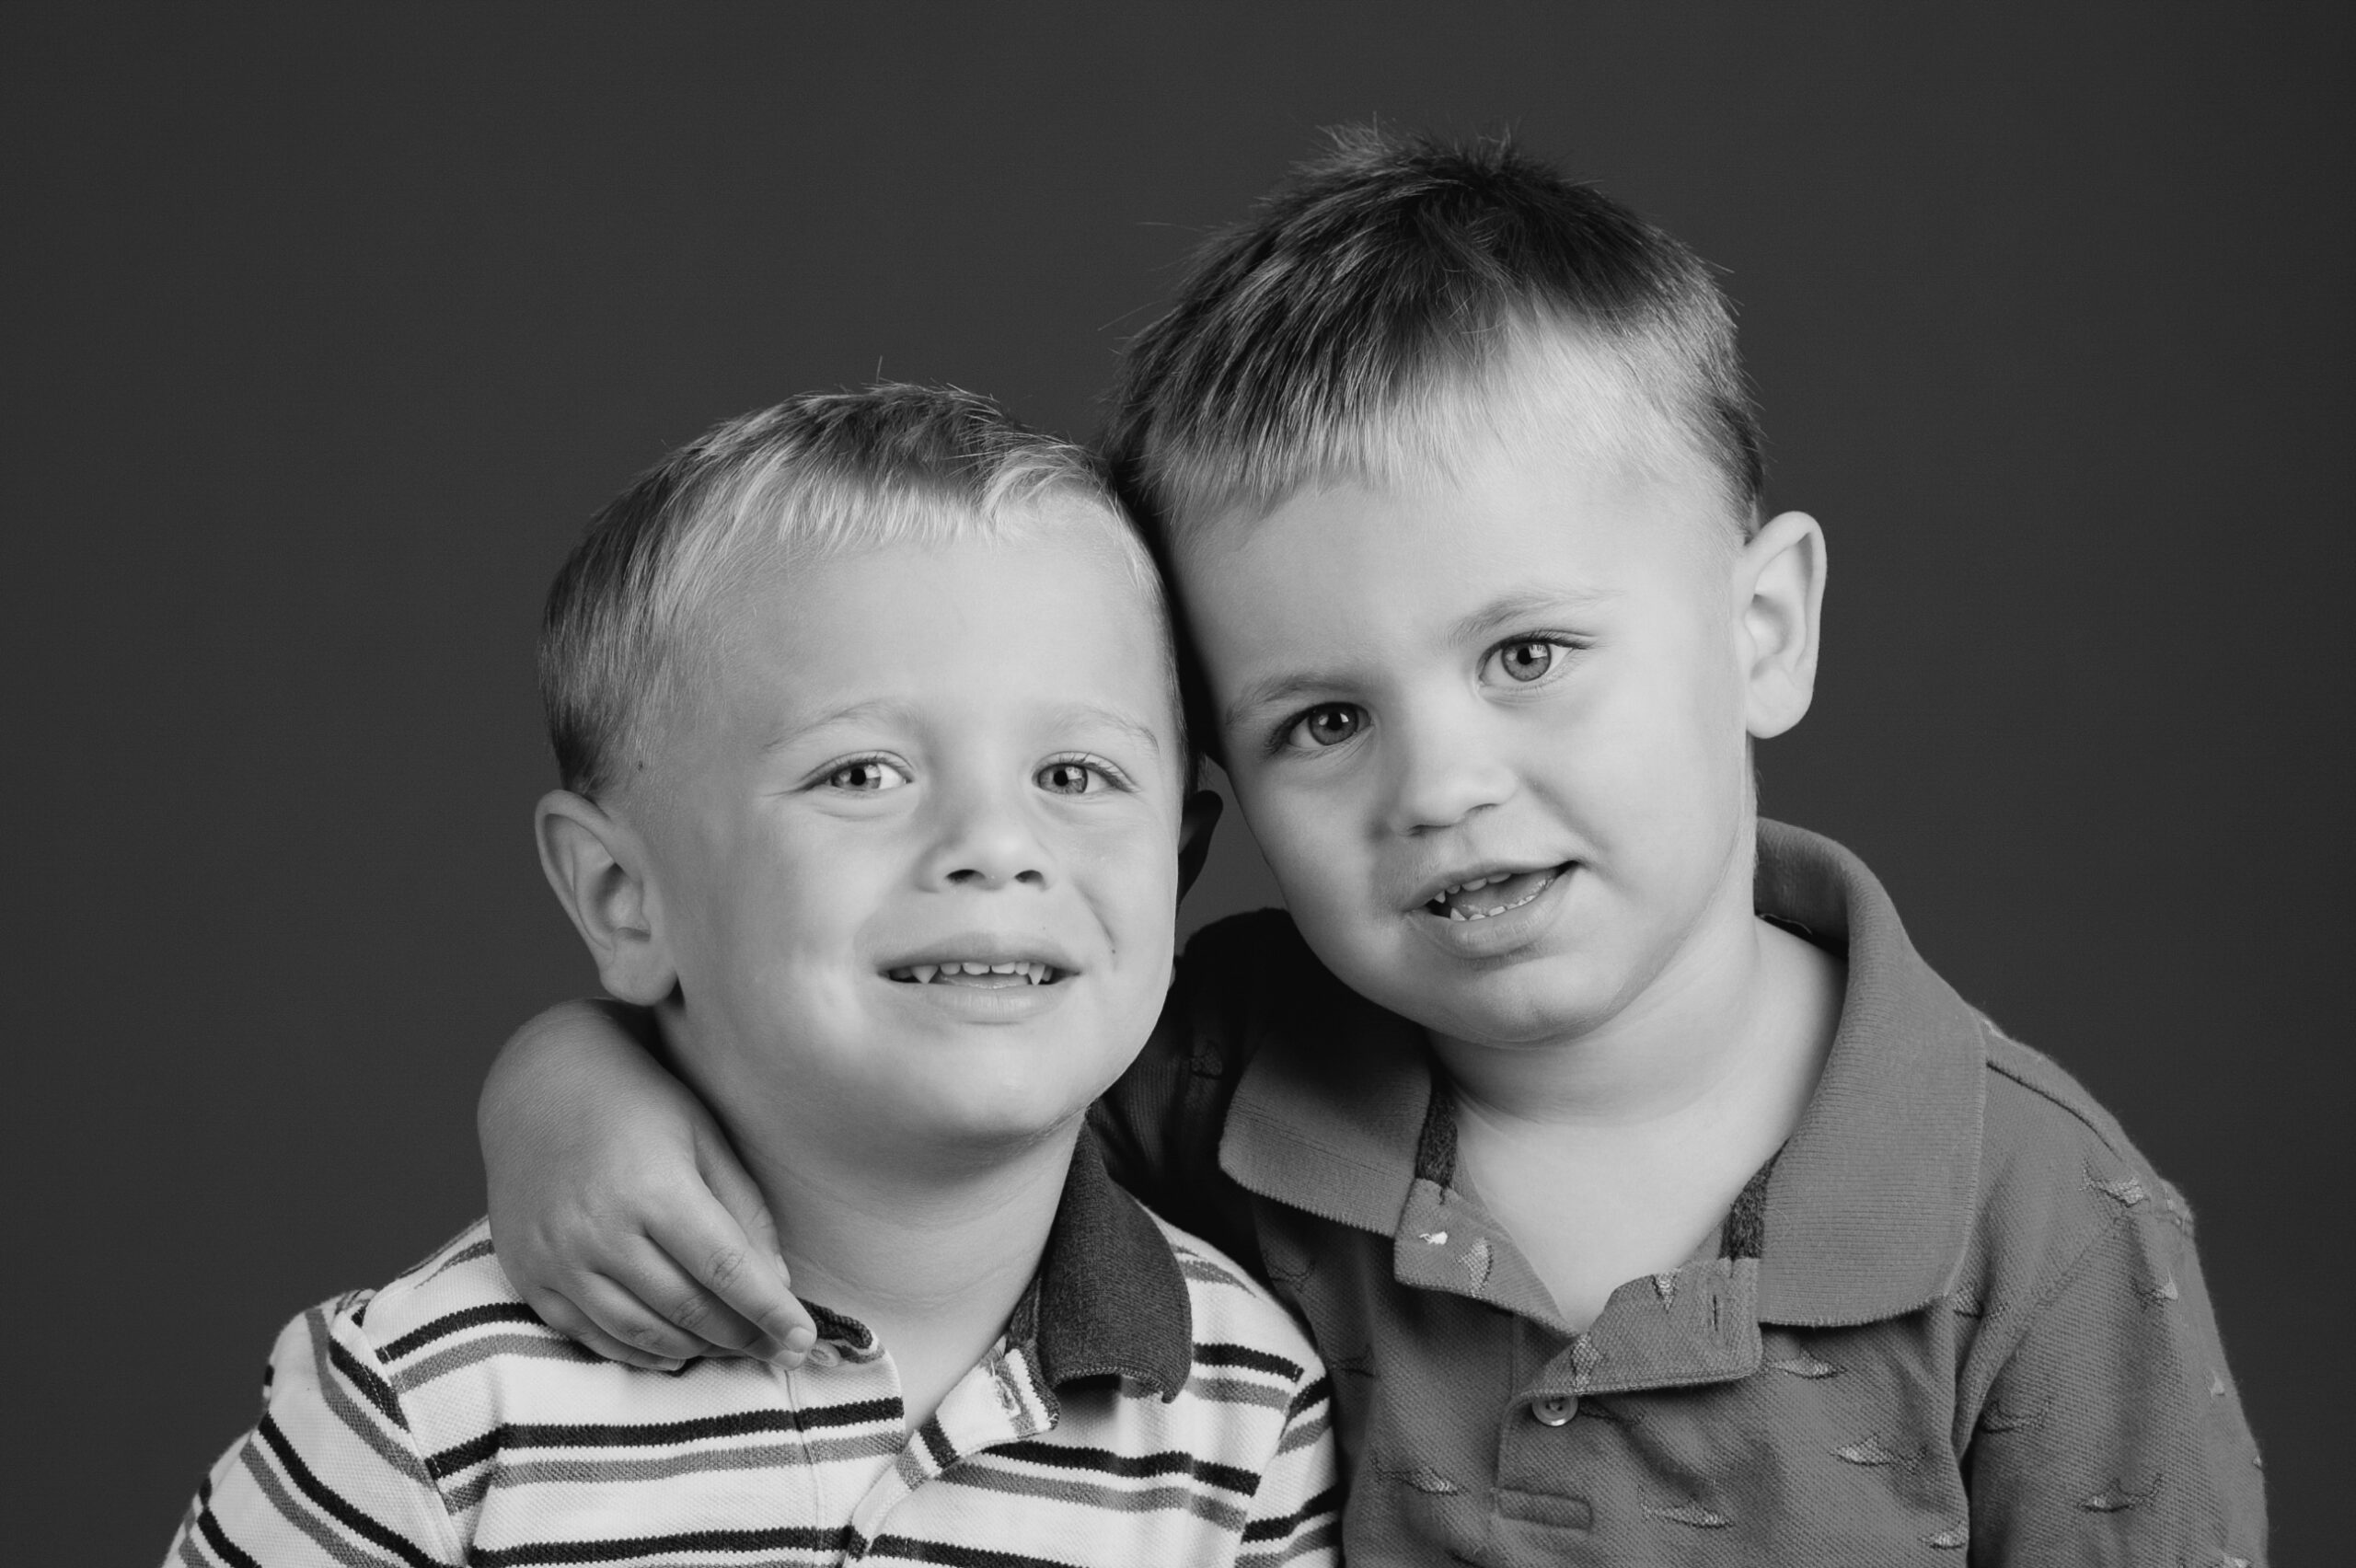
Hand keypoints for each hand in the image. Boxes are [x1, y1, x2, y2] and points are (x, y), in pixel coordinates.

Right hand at [480, 999, 816, 1368]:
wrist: (538, 1085)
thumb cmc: (638, 1103)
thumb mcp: (704, 1136)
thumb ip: (743, 1210)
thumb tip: (776, 1285)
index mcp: (653, 1187)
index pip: (726, 1269)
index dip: (768, 1310)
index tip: (802, 1338)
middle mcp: (599, 1229)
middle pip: (686, 1308)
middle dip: (742, 1337)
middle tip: (779, 1349)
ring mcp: (558, 1257)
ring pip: (640, 1332)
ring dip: (696, 1349)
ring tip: (733, 1347)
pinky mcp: (529, 1274)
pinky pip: (589, 1335)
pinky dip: (638, 1353)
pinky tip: (675, 1350)